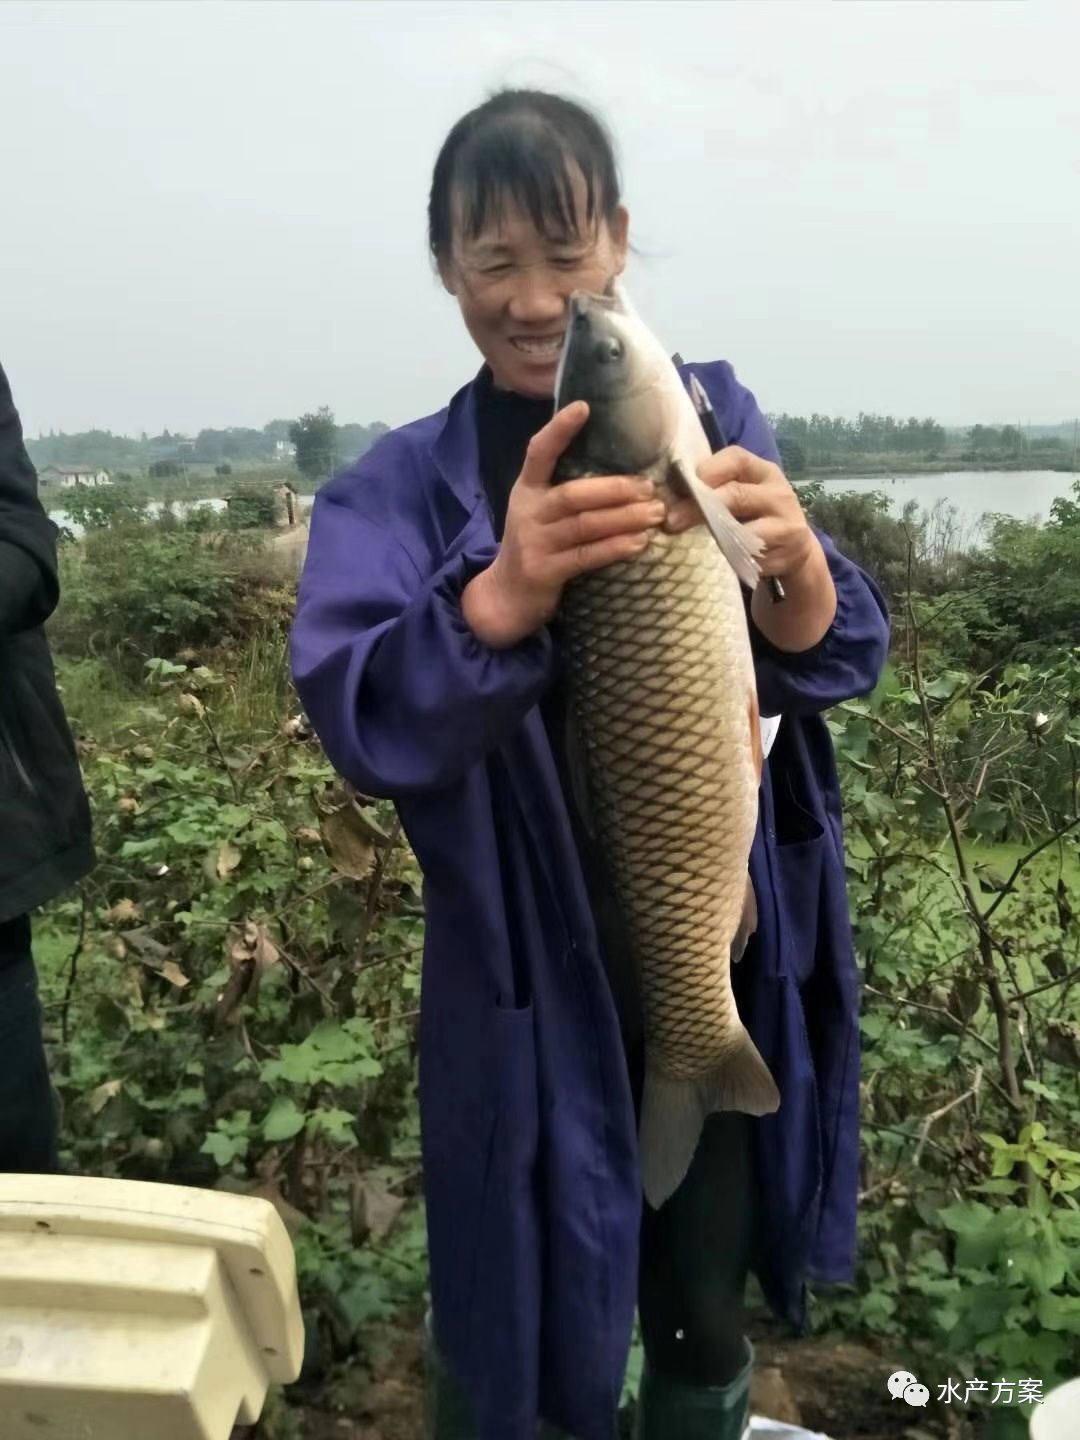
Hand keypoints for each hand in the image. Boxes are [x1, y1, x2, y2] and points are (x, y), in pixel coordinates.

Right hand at [462, 402, 664, 648]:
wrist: (506, 595)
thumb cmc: (536, 544)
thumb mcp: (541, 511)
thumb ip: (568, 490)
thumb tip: (623, 471)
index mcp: (527, 489)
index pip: (539, 452)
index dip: (559, 429)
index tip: (584, 407)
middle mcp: (528, 512)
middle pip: (573, 494)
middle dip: (614, 489)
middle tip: (649, 487)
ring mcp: (535, 543)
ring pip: (584, 526)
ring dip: (624, 519)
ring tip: (655, 514)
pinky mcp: (544, 571)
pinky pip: (585, 556)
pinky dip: (615, 548)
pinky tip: (639, 543)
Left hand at [664, 445, 836, 650]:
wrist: (794, 548)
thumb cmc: (755, 516)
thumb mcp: (742, 493)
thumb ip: (715, 488)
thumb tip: (667, 493)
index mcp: (763, 471)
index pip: (736, 458)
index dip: (708, 470)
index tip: (682, 485)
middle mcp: (778, 492)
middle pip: (736, 494)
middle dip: (698, 507)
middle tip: (670, 521)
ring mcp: (786, 522)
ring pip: (744, 529)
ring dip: (713, 535)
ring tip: (688, 541)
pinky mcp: (787, 551)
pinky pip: (751, 555)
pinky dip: (730, 557)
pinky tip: (715, 558)